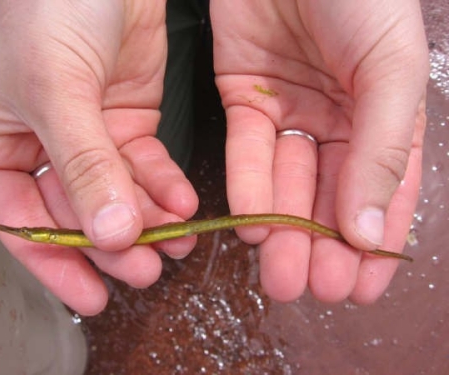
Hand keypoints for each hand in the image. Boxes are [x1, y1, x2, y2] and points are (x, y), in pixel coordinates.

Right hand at [0, 0, 197, 314]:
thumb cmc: (52, 11)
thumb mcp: (57, 90)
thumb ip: (82, 166)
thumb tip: (107, 234)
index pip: (21, 223)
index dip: (56, 264)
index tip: (91, 298)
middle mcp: (44, 149)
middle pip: (77, 216)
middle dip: (113, 246)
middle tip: (145, 270)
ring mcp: (92, 140)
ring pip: (120, 197)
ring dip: (148, 222)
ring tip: (176, 244)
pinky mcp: (131, 125)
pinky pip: (149, 168)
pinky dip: (167, 189)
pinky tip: (185, 205)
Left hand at [210, 0, 427, 302]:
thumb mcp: (390, 72)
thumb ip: (384, 150)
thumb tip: (373, 232)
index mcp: (383, 113)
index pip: (381, 191)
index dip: (372, 243)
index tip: (359, 289)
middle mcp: (336, 118)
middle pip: (328, 195)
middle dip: (319, 245)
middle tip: (310, 289)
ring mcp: (289, 110)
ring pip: (285, 182)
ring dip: (282, 229)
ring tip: (279, 273)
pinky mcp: (244, 96)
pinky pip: (247, 150)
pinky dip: (248, 186)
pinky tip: (252, 222)